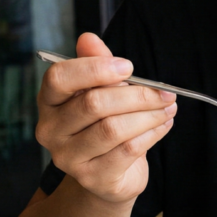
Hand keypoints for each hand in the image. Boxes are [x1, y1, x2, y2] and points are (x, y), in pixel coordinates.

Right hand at [35, 33, 176, 203]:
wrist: (108, 175)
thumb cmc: (103, 124)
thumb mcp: (101, 91)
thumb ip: (96, 64)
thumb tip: (88, 38)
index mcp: (49, 102)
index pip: (59, 78)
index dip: (94, 68)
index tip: (128, 67)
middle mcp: (50, 131)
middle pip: (93, 104)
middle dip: (137, 95)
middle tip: (165, 92)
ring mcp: (68, 158)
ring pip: (113, 129)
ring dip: (148, 115)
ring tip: (168, 107)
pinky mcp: (93, 178)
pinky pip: (127, 150)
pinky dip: (152, 134)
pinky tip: (164, 124)